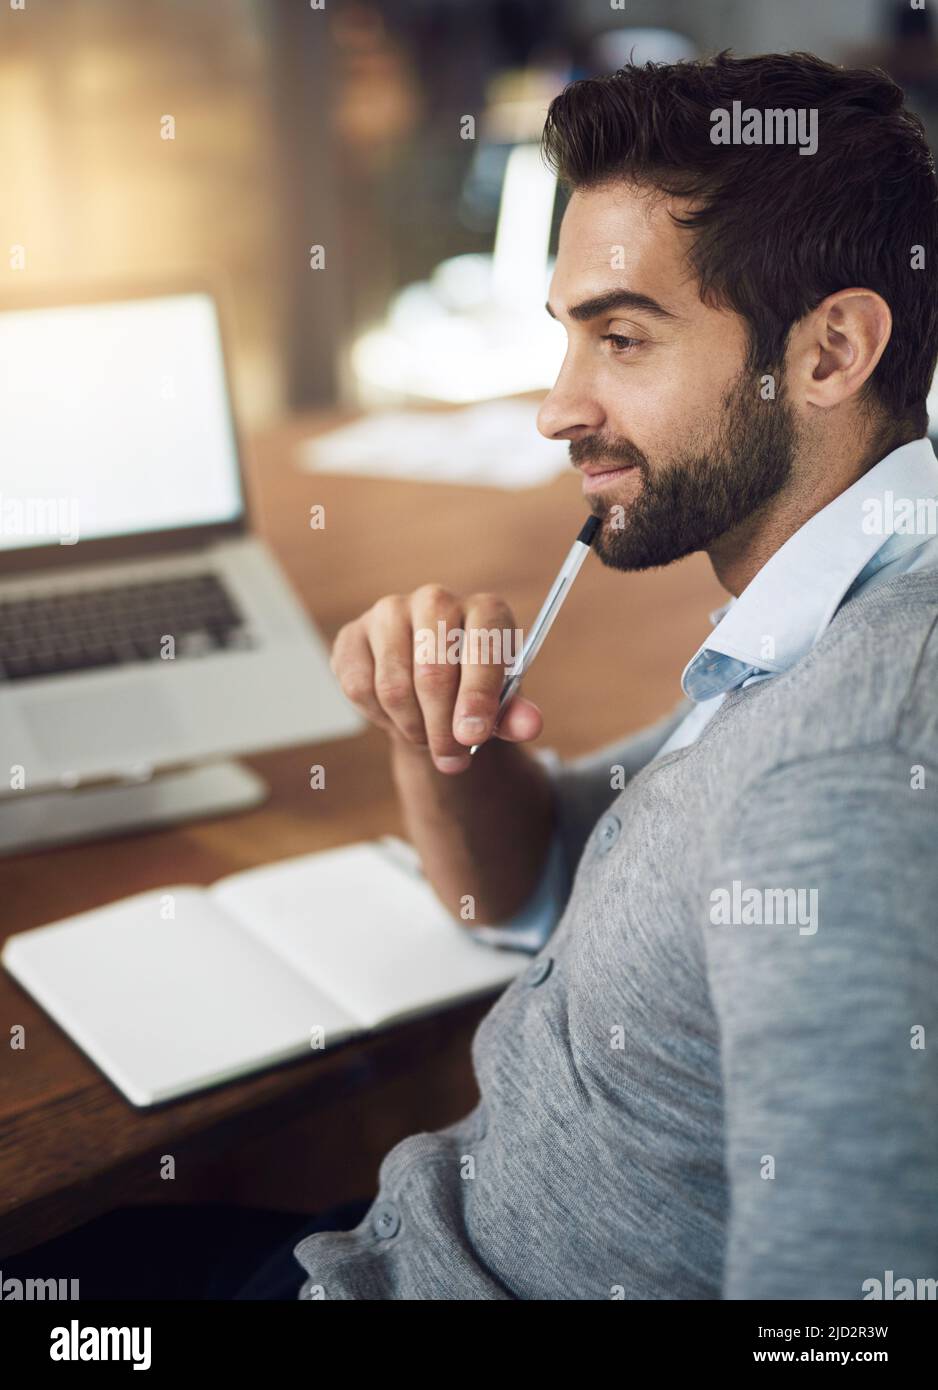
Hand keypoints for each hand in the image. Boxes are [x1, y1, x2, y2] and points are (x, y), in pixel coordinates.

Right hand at [329, 585, 542, 772]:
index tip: (473, 735)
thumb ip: (515, 715)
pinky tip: (397, 717)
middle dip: (442, 728)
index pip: (482, 645)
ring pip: (394, 686)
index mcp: (485, 610)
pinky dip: (379, 716)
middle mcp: (436, 600)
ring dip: (412, 726)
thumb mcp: (500, 705)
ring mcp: (390, 612)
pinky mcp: (353, 634)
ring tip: (426, 736)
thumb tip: (530, 726)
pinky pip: (359, 687)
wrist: (428, 687)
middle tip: (451, 757)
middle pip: (433, 673)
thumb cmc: (472, 691)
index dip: (477, 695)